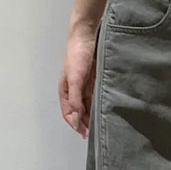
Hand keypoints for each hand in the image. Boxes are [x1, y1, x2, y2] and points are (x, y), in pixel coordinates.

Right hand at [58, 22, 97, 137]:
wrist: (86, 35)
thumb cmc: (76, 56)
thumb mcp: (75, 80)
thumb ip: (75, 101)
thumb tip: (76, 121)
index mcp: (65, 91)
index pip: (69, 114)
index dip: (76, 125)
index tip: (86, 134)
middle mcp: (74, 91)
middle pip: (79, 112)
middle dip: (86, 123)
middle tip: (96, 134)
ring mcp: (85, 86)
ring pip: (88, 106)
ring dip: (93, 115)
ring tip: (102, 125)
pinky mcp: (94, 81)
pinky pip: (96, 97)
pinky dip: (99, 105)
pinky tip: (105, 111)